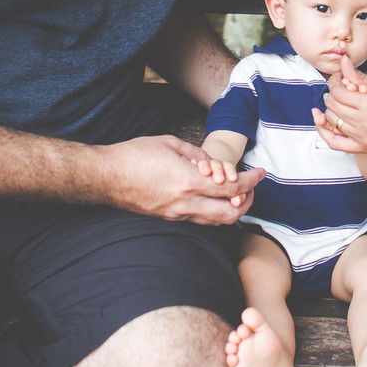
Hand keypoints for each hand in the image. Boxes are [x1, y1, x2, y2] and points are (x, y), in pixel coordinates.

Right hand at [99, 135, 262, 224]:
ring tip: (237, 193)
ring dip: (232, 209)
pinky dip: (214, 212)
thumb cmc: (133, 156)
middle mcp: (185, 203)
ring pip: (216, 222)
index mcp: (188, 181)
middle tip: (252, 188)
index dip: (252, 182)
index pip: (232, 189)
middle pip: (230, 214)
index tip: (261, 173)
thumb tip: (214, 164)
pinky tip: (215, 198)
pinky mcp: (168, 219)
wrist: (105, 177)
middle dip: (248, 202)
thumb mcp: (169, 144)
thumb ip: (197, 154)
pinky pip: (200, 221)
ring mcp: (176, 214)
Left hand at [313, 57, 366, 153]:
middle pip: (333, 106)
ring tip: (341, 99)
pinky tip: (322, 119)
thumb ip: (362, 78)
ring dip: (331, 107)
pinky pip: (335, 143)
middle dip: (333, 92)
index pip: (340, 92)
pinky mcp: (365, 148)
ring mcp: (365, 140)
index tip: (340, 76)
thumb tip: (344, 64)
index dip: (335, 81)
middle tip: (342, 85)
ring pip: (332, 121)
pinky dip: (325, 131)